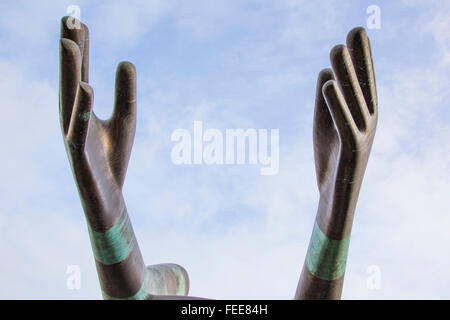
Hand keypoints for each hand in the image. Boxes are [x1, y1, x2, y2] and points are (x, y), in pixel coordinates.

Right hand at [59, 17, 135, 228]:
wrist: (109, 199)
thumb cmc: (113, 159)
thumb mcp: (125, 121)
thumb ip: (125, 93)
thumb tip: (125, 60)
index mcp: (83, 110)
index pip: (81, 73)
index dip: (80, 49)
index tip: (78, 20)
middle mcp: (74, 119)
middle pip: (71, 80)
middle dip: (70, 51)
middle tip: (69, 17)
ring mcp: (75, 138)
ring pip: (70, 101)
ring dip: (69, 72)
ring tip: (71, 43)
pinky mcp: (80, 158)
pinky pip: (80, 131)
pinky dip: (82, 109)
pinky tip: (87, 86)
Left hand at [295, 27, 377, 299]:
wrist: (334, 197)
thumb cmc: (330, 158)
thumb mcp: (325, 125)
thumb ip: (325, 101)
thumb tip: (325, 73)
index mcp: (363, 114)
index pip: (364, 81)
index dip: (362, 57)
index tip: (356, 32)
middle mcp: (368, 121)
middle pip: (362, 86)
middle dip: (357, 59)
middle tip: (352, 30)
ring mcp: (363, 136)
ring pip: (354, 101)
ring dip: (346, 74)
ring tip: (337, 48)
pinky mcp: (352, 152)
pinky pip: (345, 125)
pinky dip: (336, 105)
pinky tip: (328, 85)